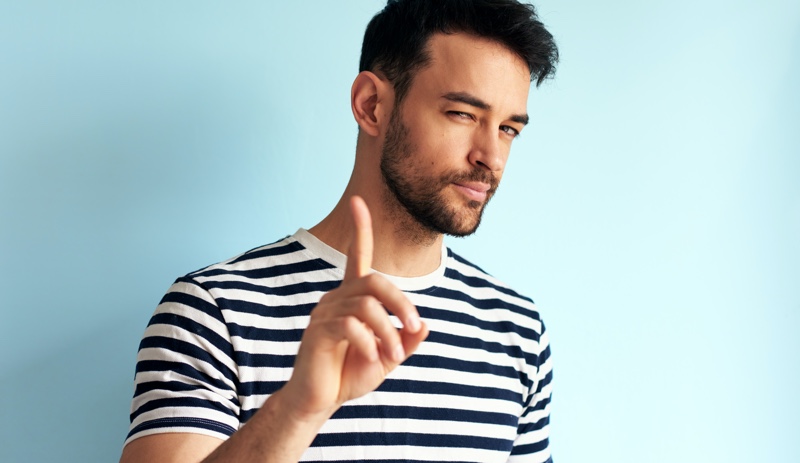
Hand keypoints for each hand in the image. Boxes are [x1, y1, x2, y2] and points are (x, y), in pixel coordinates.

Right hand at [281, 196, 427, 420]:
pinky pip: (350, 325)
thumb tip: (424, 325)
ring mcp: (324, 313)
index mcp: (352, 298)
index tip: (358, 201)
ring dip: (388, 332)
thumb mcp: (388, 357)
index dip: (360, 229)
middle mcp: (336, 298)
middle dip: (401, 302)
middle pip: (374, 281)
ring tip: (394, 356)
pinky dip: (370, 343)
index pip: (357, 256)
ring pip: (366, 306)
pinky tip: (373, 359)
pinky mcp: (318, 331)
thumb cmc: (350, 375)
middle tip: (413, 326)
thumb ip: (406, 341)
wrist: (320, 400)